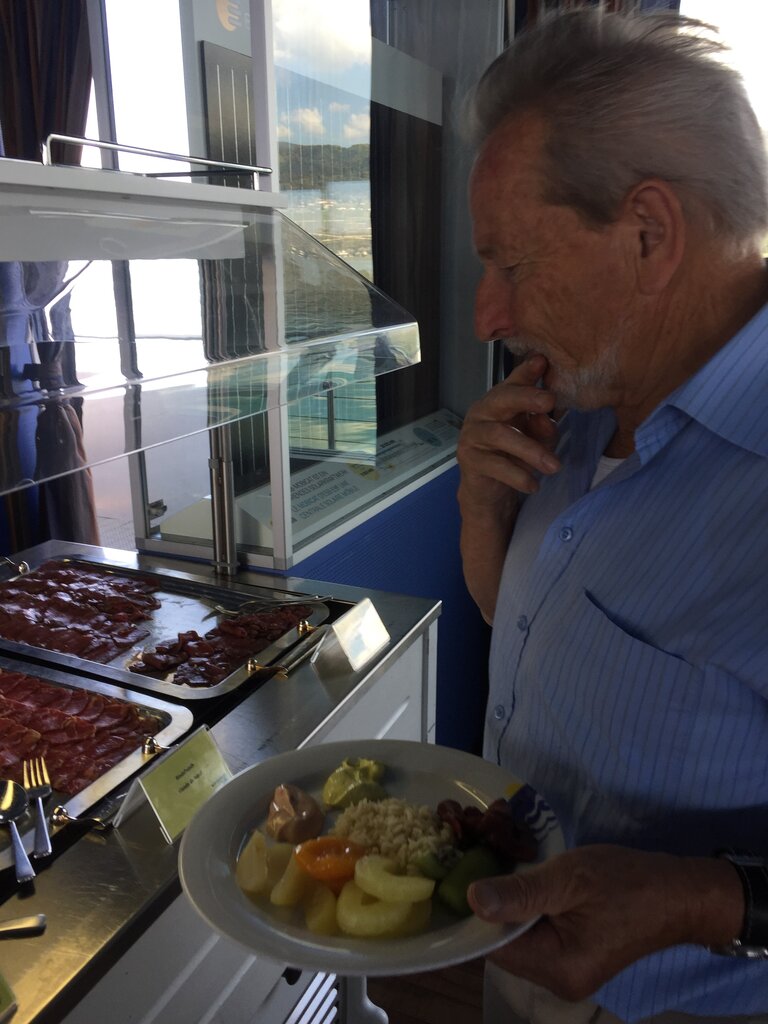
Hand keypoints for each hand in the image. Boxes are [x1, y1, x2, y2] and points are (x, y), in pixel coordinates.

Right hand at [456, 353, 559, 519]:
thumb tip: (547, 416)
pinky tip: (533, 485)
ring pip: (500, 435)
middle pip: (501, 398)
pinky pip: (495, 465)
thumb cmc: (514, 456)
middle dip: (526, 397)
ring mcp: (472, 435)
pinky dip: (517, 475)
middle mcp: (482, 413)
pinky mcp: (468, 460)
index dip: (526, 372)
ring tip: (554, 466)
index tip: (543, 362)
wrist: (489, 491)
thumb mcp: (536, 438)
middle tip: (549, 402)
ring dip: (530, 450)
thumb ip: (542, 425)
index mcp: (499, 402)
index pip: (513, 383)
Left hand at [467, 845, 743, 1001]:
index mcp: (557, 968)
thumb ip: (522, 893)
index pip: (494, 946)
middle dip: (495, 908)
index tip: (464, 874)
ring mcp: (567, 973)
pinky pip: (537, 937)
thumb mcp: (569, 878)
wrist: (677, 892)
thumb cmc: (626, 882)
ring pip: (519, 940)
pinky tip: (530, 884)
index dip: (477, 913)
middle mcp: (558, 981)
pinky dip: (530, 912)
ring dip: (513, 907)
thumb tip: (473, 901)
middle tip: (488, 862)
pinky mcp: (575, 959)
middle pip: (505, 946)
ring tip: (508, 868)